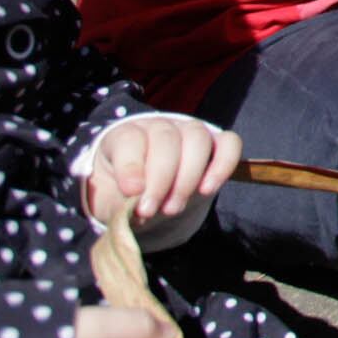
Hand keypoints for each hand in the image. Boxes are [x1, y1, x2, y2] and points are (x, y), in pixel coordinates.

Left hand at [81, 115, 239, 229]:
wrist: (149, 198)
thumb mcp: (108, 203)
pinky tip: (207, 190)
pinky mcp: (217, 143)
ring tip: (172, 209)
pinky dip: (223, 165)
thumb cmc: (125, 198)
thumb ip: (114, 206)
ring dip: (187, 177)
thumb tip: (132, 209)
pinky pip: (229, 143)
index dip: (131, 165)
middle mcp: (160, 127)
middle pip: (166, 139)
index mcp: (126, 136)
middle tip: (150, 211)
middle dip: (160, 179)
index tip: (131, 192)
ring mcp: (190, 131)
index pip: (130, 139)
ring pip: (197, 138)